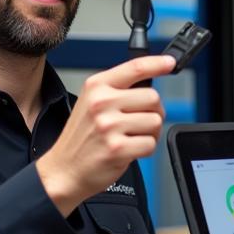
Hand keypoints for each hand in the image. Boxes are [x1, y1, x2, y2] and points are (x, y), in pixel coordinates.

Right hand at [36, 54, 175, 215]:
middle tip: (138, 122)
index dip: (157, 64)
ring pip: (155, 121)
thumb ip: (117, 90)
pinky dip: (145, 149)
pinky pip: (150, 144)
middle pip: (153, 98)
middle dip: (153, 112)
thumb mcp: (91, 103)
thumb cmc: (82, 137)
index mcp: (96, 86)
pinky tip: (128, 150)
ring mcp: (109, 126)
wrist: (63, 170)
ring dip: (150, 133)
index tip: (169, 63)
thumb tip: (150, 81)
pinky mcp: (117, 148)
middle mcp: (102, 102)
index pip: (135, 67)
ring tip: (131, 137)